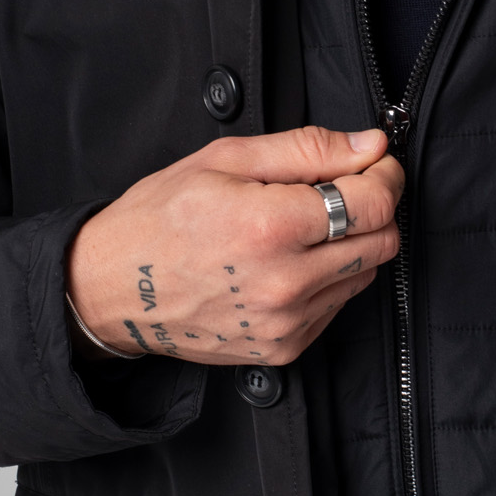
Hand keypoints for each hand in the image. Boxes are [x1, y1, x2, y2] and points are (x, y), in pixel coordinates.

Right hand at [65, 125, 402, 365]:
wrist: (110, 290)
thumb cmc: (157, 219)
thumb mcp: (224, 160)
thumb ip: (307, 150)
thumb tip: (369, 147)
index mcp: (271, 227)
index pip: (375, 203)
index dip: (385, 176)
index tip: (374, 164)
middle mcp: (285, 283)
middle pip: (383, 242)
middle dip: (374, 208)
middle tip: (341, 189)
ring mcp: (286, 323)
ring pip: (364, 275)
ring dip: (350, 245)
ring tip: (300, 228)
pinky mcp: (283, 349)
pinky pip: (335, 307)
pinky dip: (326, 280)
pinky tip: (285, 262)